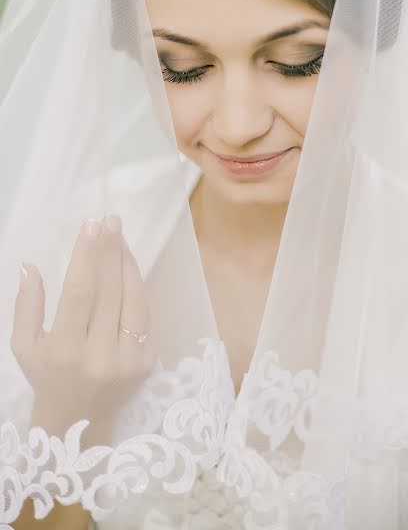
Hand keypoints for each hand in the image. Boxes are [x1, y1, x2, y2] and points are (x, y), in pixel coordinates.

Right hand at [11, 214, 155, 446]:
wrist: (80, 423)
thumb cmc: (47, 378)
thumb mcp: (24, 346)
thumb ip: (26, 306)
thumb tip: (30, 266)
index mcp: (63, 351)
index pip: (79, 293)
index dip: (87, 257)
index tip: (92, 226)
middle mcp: (99, 355)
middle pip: (110, 291)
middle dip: (110, 251)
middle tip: (111, 221)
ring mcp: (127, 360)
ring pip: (133, 300)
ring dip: (128, 264)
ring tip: (121, 238)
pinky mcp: (146, 362)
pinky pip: (144, 315)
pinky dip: (138, 288)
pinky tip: (129, 267)